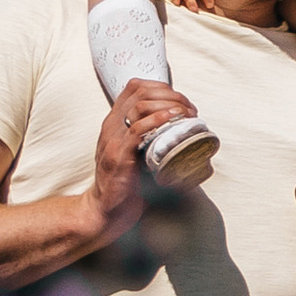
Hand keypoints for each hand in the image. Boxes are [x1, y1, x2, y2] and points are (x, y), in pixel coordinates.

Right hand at [89, 80, 201, 233]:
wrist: (106, 209)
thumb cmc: (126, 181)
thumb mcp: (136, 151)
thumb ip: (151, 137)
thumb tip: (185, 131)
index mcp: (115, 122)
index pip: (135, 87)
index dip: (163, 88)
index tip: (183, 102)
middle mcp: (111, 126)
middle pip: (141, 92)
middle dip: (172, 95)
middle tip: (190, 110)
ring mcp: (113, 139)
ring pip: (140, 106)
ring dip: (170, 105)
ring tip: (187, 114)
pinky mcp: (118, 155)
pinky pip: (137, 130)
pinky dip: (158, 120)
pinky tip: (174, 119)